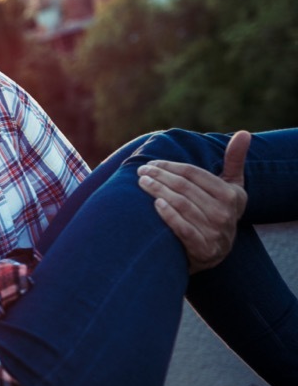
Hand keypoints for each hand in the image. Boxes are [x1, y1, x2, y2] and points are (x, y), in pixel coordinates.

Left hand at [137, 130, 249, 271]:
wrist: (216, 251)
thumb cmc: (219, 210)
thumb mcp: (232, 187)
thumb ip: (234, 160)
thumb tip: (244, 133)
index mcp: (231, 195)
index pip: (194, 174)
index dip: (170, 166)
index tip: (151, 163)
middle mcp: (225, 213)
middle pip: (184, 187)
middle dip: (160, 176)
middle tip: (141, 171)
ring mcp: (215, 232)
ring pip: (181, 205)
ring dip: (159, 191)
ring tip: (142, 183)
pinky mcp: (204, 249)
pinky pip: (183, 228)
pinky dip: (169, 215)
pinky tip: (156, 204)